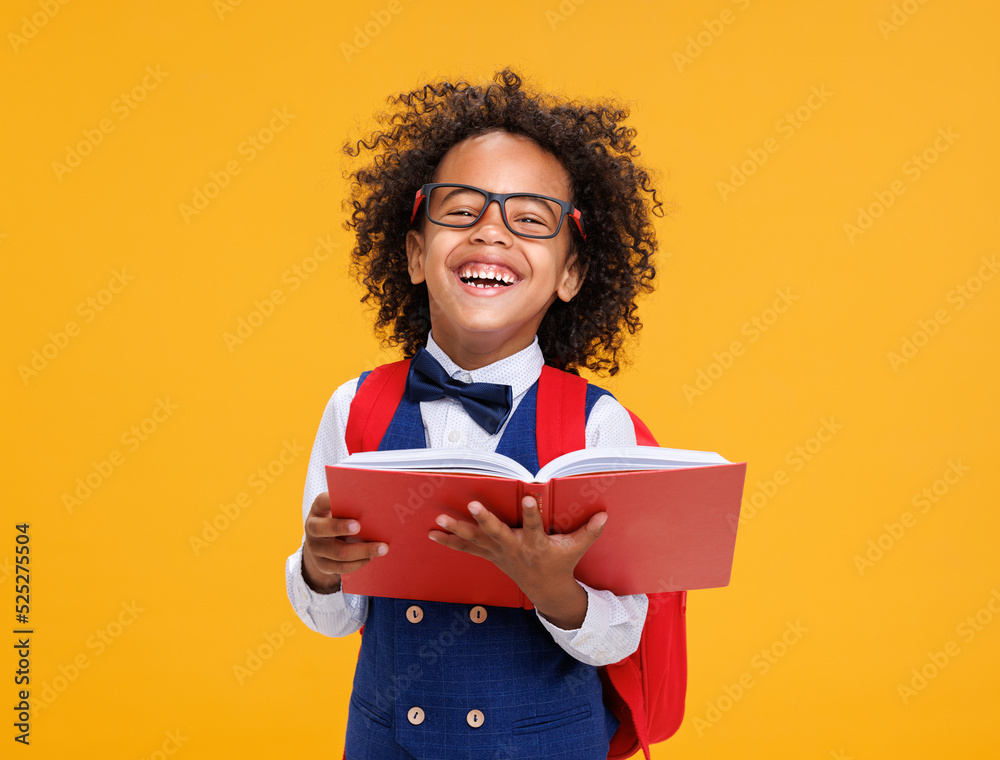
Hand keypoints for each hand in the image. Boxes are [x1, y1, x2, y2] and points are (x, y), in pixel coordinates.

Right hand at [301, 492, 387, 593]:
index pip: (321, 501)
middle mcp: (312, 528)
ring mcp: (315, 548)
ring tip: (382, 548)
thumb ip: (351, 506)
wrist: (323, 542)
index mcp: (318, 509)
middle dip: (340, 527)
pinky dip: (358, 563)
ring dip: (362, 551)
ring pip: (338, 552)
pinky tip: (370, 557)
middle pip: (321, 528)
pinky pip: (341, 567)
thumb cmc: (340, 519)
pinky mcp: (322, 564)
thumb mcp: (340, 509)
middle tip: (358, 526)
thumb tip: (376, 504)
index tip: (346, 498)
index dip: (330, 500)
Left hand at [429, 496, 606, 628]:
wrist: (545, 590)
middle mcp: (514, 549)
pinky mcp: (489, 556)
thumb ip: (588, 531)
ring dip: (457, 531)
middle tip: (471, 505)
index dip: (531, 513)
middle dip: (484, 521)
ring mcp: (499, 554)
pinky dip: (449, 542)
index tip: (529, 496)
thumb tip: (605, 514)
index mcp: (536, 545)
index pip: (534, 526)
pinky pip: (466, 549)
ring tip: (439, 520)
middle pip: (497, 533)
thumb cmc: (560, 563)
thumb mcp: (576, 548)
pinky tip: (432, 533)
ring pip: (476, 541)